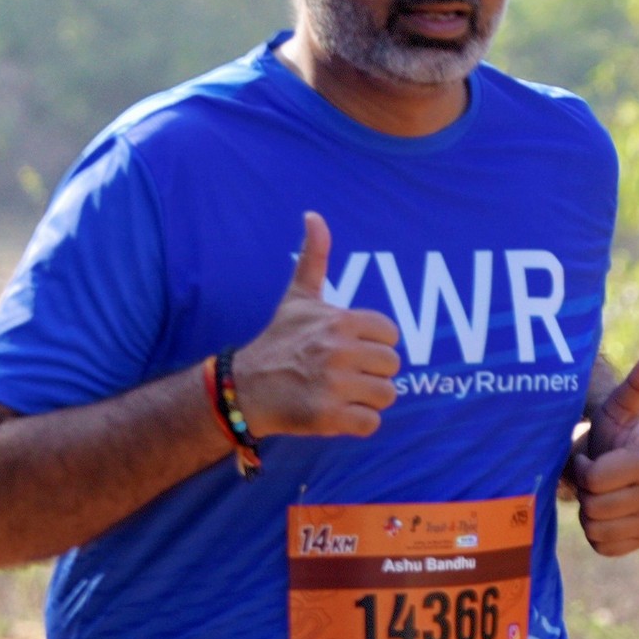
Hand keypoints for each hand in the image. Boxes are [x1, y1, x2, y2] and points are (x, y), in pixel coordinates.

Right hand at [229, 211, 400, 440]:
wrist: (246, 387)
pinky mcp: (329, 417)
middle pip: (392, 367)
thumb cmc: (278, 341)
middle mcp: (339, 351)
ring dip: (368, 399)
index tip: (352, 349)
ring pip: (386, 395)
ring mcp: (334, 385)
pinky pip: (371, 424)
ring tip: (343, 394)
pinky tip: (339, 413)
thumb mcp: (297, 297)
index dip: (374, 344)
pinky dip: (359, 422)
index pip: (390, 335)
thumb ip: (314, 257)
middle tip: (347, 375)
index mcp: (339, 321)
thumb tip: (314, 214)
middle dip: (373, 373)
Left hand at [573, 349, 638, 556]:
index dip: (582, 467)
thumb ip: (636, 384)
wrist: (620, 464)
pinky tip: (607, 513)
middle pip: (593, 507)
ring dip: (588, 512)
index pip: (594, 479)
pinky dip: (596, 534)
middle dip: (585, 491)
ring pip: (596, 530)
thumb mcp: (618, 407)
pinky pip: (604, 548)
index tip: (591, 454)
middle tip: (595, 475)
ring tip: (600, 492)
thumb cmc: (612, 432)